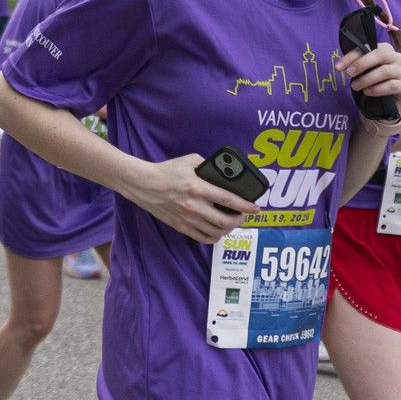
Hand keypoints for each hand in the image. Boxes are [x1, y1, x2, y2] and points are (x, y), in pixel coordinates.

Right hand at [127, 154, 259, 243]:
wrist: (144, 185)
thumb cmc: (167, 171)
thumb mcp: (190, 160)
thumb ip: (208, 165)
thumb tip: (222, 171)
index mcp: (198, 188)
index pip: (228, 199)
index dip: (245, 205)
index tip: (256, 208)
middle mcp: (194, 206)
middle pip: (225, 221)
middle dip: (239, 220)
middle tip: (243, 216)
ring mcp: (187, 219)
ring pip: (216, 232)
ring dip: (229, 229)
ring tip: (232, 223)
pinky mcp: (181, 227)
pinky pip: (203, 238)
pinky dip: (215, 237)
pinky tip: (218, 231)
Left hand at [336, 43, 400, 116]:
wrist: (387, 101)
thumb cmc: (373, 81)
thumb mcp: (363, 72)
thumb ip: (355, 65)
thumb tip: (340, 66)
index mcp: (385, 49)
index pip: (368, 47)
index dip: (352, 56)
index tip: (339, 67)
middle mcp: (396, 57)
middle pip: (380, 54)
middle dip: (362, 63)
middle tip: (349, 74)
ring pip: (385, 71)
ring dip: (367, 79)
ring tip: (355, 86)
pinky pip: (392, 85)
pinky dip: (377, 89)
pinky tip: (367, 92)